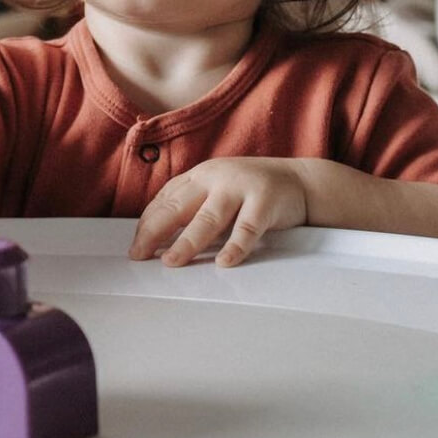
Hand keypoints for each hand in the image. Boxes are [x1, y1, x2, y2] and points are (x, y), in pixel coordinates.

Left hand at [128, 157, 307, 267]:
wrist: (301, 181)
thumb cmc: (252, 191)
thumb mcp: (217, 191)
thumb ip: (192, 207)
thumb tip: (158, 237)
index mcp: (200, 175)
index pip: (166, 199)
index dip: (147, 222)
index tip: (135, 244)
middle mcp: (216, 178)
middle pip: (179, 207)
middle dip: (155, 232)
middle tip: (140, 255)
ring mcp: (240, 188)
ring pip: (208, 219)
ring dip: (187, 242)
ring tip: (171, 261)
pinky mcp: (265, 202)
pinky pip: (247, 228)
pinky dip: (235, 247)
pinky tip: (224, 262)